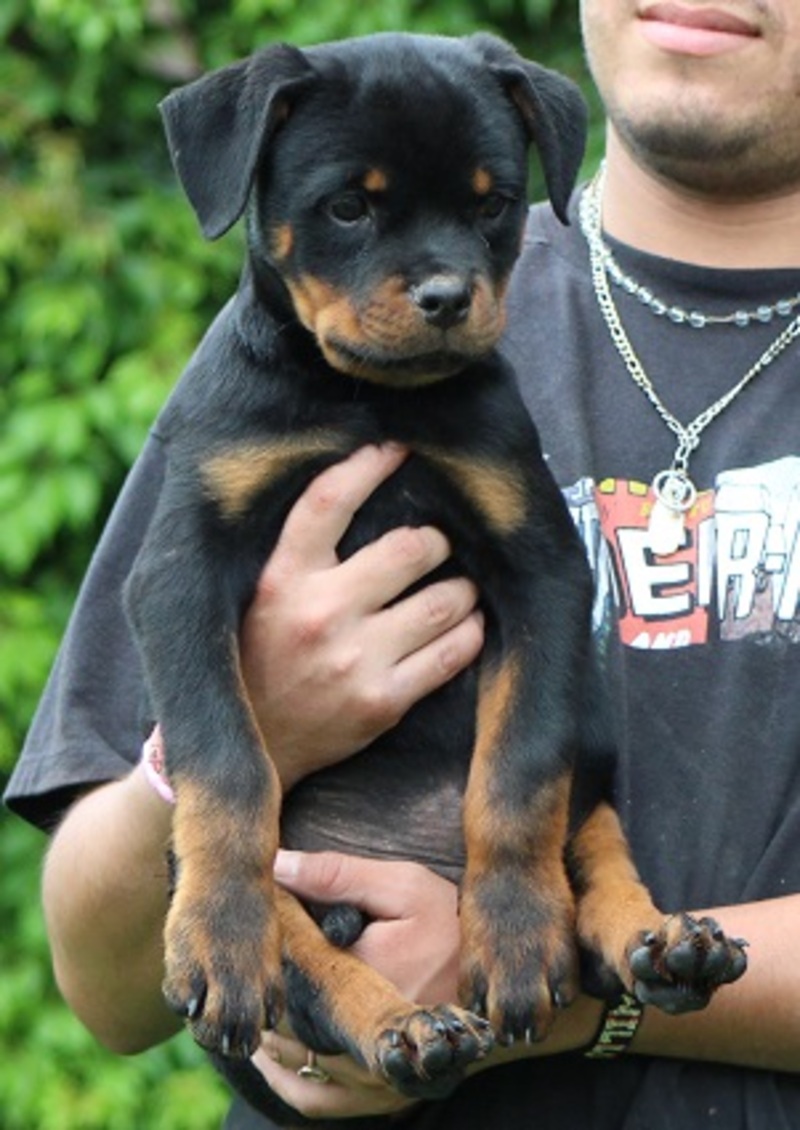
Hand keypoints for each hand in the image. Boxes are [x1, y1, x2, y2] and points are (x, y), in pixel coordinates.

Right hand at [240, 443, 483, 788]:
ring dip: (462, 588)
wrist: (245, 749)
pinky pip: (452, 653)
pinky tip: (465, 625)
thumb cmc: (255, 659)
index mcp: (280, 579)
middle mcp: (319, 614)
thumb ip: (300, 552)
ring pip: (444, 600)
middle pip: (410, 548)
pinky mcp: (382, 702)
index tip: (398, 449)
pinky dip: (469, 632)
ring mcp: (354, 660)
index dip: (369, 464)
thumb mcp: (258, 595)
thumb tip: (360, 490)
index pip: (328, 501)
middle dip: (436, 540)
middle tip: (436, 545)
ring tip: (458, 587)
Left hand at [250, 850, 462, 1120]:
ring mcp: (371, 1072)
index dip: (269, 942)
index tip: (262, 921)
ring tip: (258, 999)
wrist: (497, 980)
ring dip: (266, 1031)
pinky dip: (284, 1077)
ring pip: (291, 1060)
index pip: (288, 962)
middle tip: (252, 965)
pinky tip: (271, 1049)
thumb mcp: (400, 885)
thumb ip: (336, 875)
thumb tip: (278, 864)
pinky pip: (313, 1097)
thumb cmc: (449, 922)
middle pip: (283, 1016)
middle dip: (266, 989)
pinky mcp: (377, 1093)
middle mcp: (366, 1033)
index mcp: (364, 975)